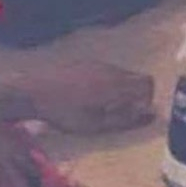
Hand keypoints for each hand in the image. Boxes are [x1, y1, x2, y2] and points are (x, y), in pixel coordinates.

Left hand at [20, 60, 154, 132]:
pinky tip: (87, 98)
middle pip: (136, 78)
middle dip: (135, 96)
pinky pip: (106, 72)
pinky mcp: (84, 62)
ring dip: (120, 91)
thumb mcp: (97, 125)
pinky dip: (106, 85)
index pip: (148, 83)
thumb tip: (152, 115)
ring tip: (100, 109)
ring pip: (121, 75)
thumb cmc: (65, 113)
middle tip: (118, 115)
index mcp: (115, 83)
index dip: (147, 100)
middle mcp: (110, 68)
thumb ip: (126, 120)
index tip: (135, 114)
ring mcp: (96, 62)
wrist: (33, 90)